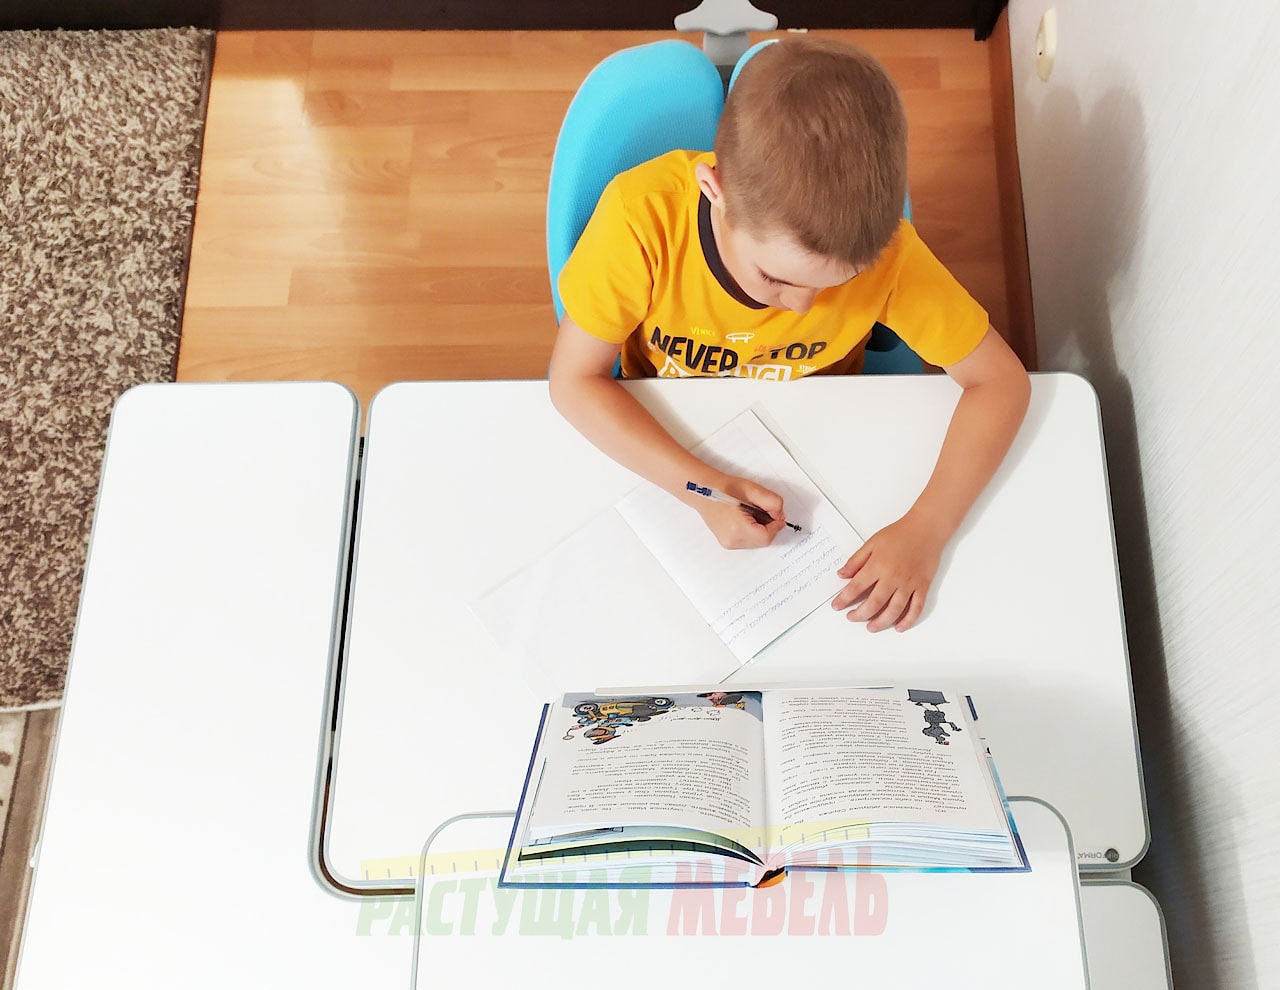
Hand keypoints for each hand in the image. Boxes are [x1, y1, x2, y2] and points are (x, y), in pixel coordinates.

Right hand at [691, 477, 786, 549]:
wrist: (703, 490)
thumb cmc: (724, 488)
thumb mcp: (753, 490)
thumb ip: (772, 502)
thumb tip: (780, 515)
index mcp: (737, 529)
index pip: (767, 536)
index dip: (775, 524)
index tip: (775, 513)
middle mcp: (731, 540)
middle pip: (762, 541)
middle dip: (768, 526)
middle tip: (762, 509)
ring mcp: (728, 543)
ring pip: (756, 542)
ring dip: (760, 529)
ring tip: (751, 513)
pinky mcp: (727, 542)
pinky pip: (748, 541)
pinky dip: (752, 531)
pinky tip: (745, 518)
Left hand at [832, 512, 945, 631]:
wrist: (926, 529)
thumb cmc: (899, 534)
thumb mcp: (872, 543)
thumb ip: (856, 561)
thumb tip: (842, 575)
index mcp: (877, 565)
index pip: (856, 587)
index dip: (844, 599)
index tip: (837, 606)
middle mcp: (893, 577)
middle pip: (874, 603)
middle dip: (860, 614)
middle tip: (851, 618)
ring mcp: (909, 584)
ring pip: (894, 611)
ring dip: (881, 622)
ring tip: (871, 627)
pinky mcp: (922, 586)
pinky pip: (916, 608)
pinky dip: (908, 620)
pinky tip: (899, 627)